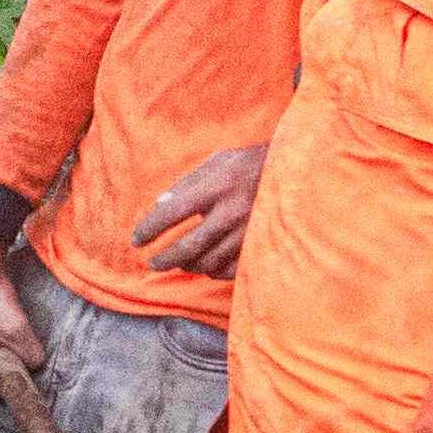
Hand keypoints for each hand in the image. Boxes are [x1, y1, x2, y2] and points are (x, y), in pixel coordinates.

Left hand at [132, 145, 265, 277]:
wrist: (296, 171)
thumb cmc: (251, 163)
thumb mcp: (218, 161)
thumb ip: (187, 183)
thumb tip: (160, 205)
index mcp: (217, 186)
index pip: (173, 212)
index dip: (150, 229)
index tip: (136, 240)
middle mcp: (231, 211)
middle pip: (189, 247)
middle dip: (165, 258)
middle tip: (152, 262)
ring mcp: (247, 232)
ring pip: (208, 262)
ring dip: (188, 266)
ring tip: (178, 262)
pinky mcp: (260, 246)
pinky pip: (231, 270)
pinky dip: (213, 271)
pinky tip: (206, 266)